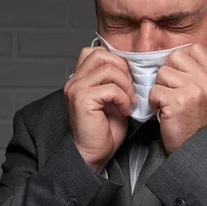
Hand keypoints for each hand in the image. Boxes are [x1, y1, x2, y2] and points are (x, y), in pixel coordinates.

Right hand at [64, 47, 135, 171]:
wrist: (93, 153)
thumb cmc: (104, 130)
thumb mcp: (112, 98)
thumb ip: (115, 80)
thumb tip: (131, 68)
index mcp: (80, 78)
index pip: (96, 52)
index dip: (117, 61)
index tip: (127, 80)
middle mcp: (74, 81)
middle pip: (101, 54)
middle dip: (123, 69)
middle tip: (130, 89)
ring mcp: (76, 89)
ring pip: (109, 70)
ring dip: (126, 85)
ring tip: (129, 101)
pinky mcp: (82, 99)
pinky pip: (111, 88)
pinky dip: (123, 98)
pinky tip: (125, 111)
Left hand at [149, 44, 206, 154]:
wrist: (196, 147)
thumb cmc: (196, 120)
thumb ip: (197, 71)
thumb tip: (176, 55)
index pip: (194, 48)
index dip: (180, 60)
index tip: (180, 76)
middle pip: (174, 57)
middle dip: (167, 74)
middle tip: (172, 91)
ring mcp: (193, 90)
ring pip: (162, 73)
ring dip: (160, 89)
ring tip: (169, 102)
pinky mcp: (177, 101)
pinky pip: (154, 90)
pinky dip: (154, 102)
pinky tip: (164, 111)